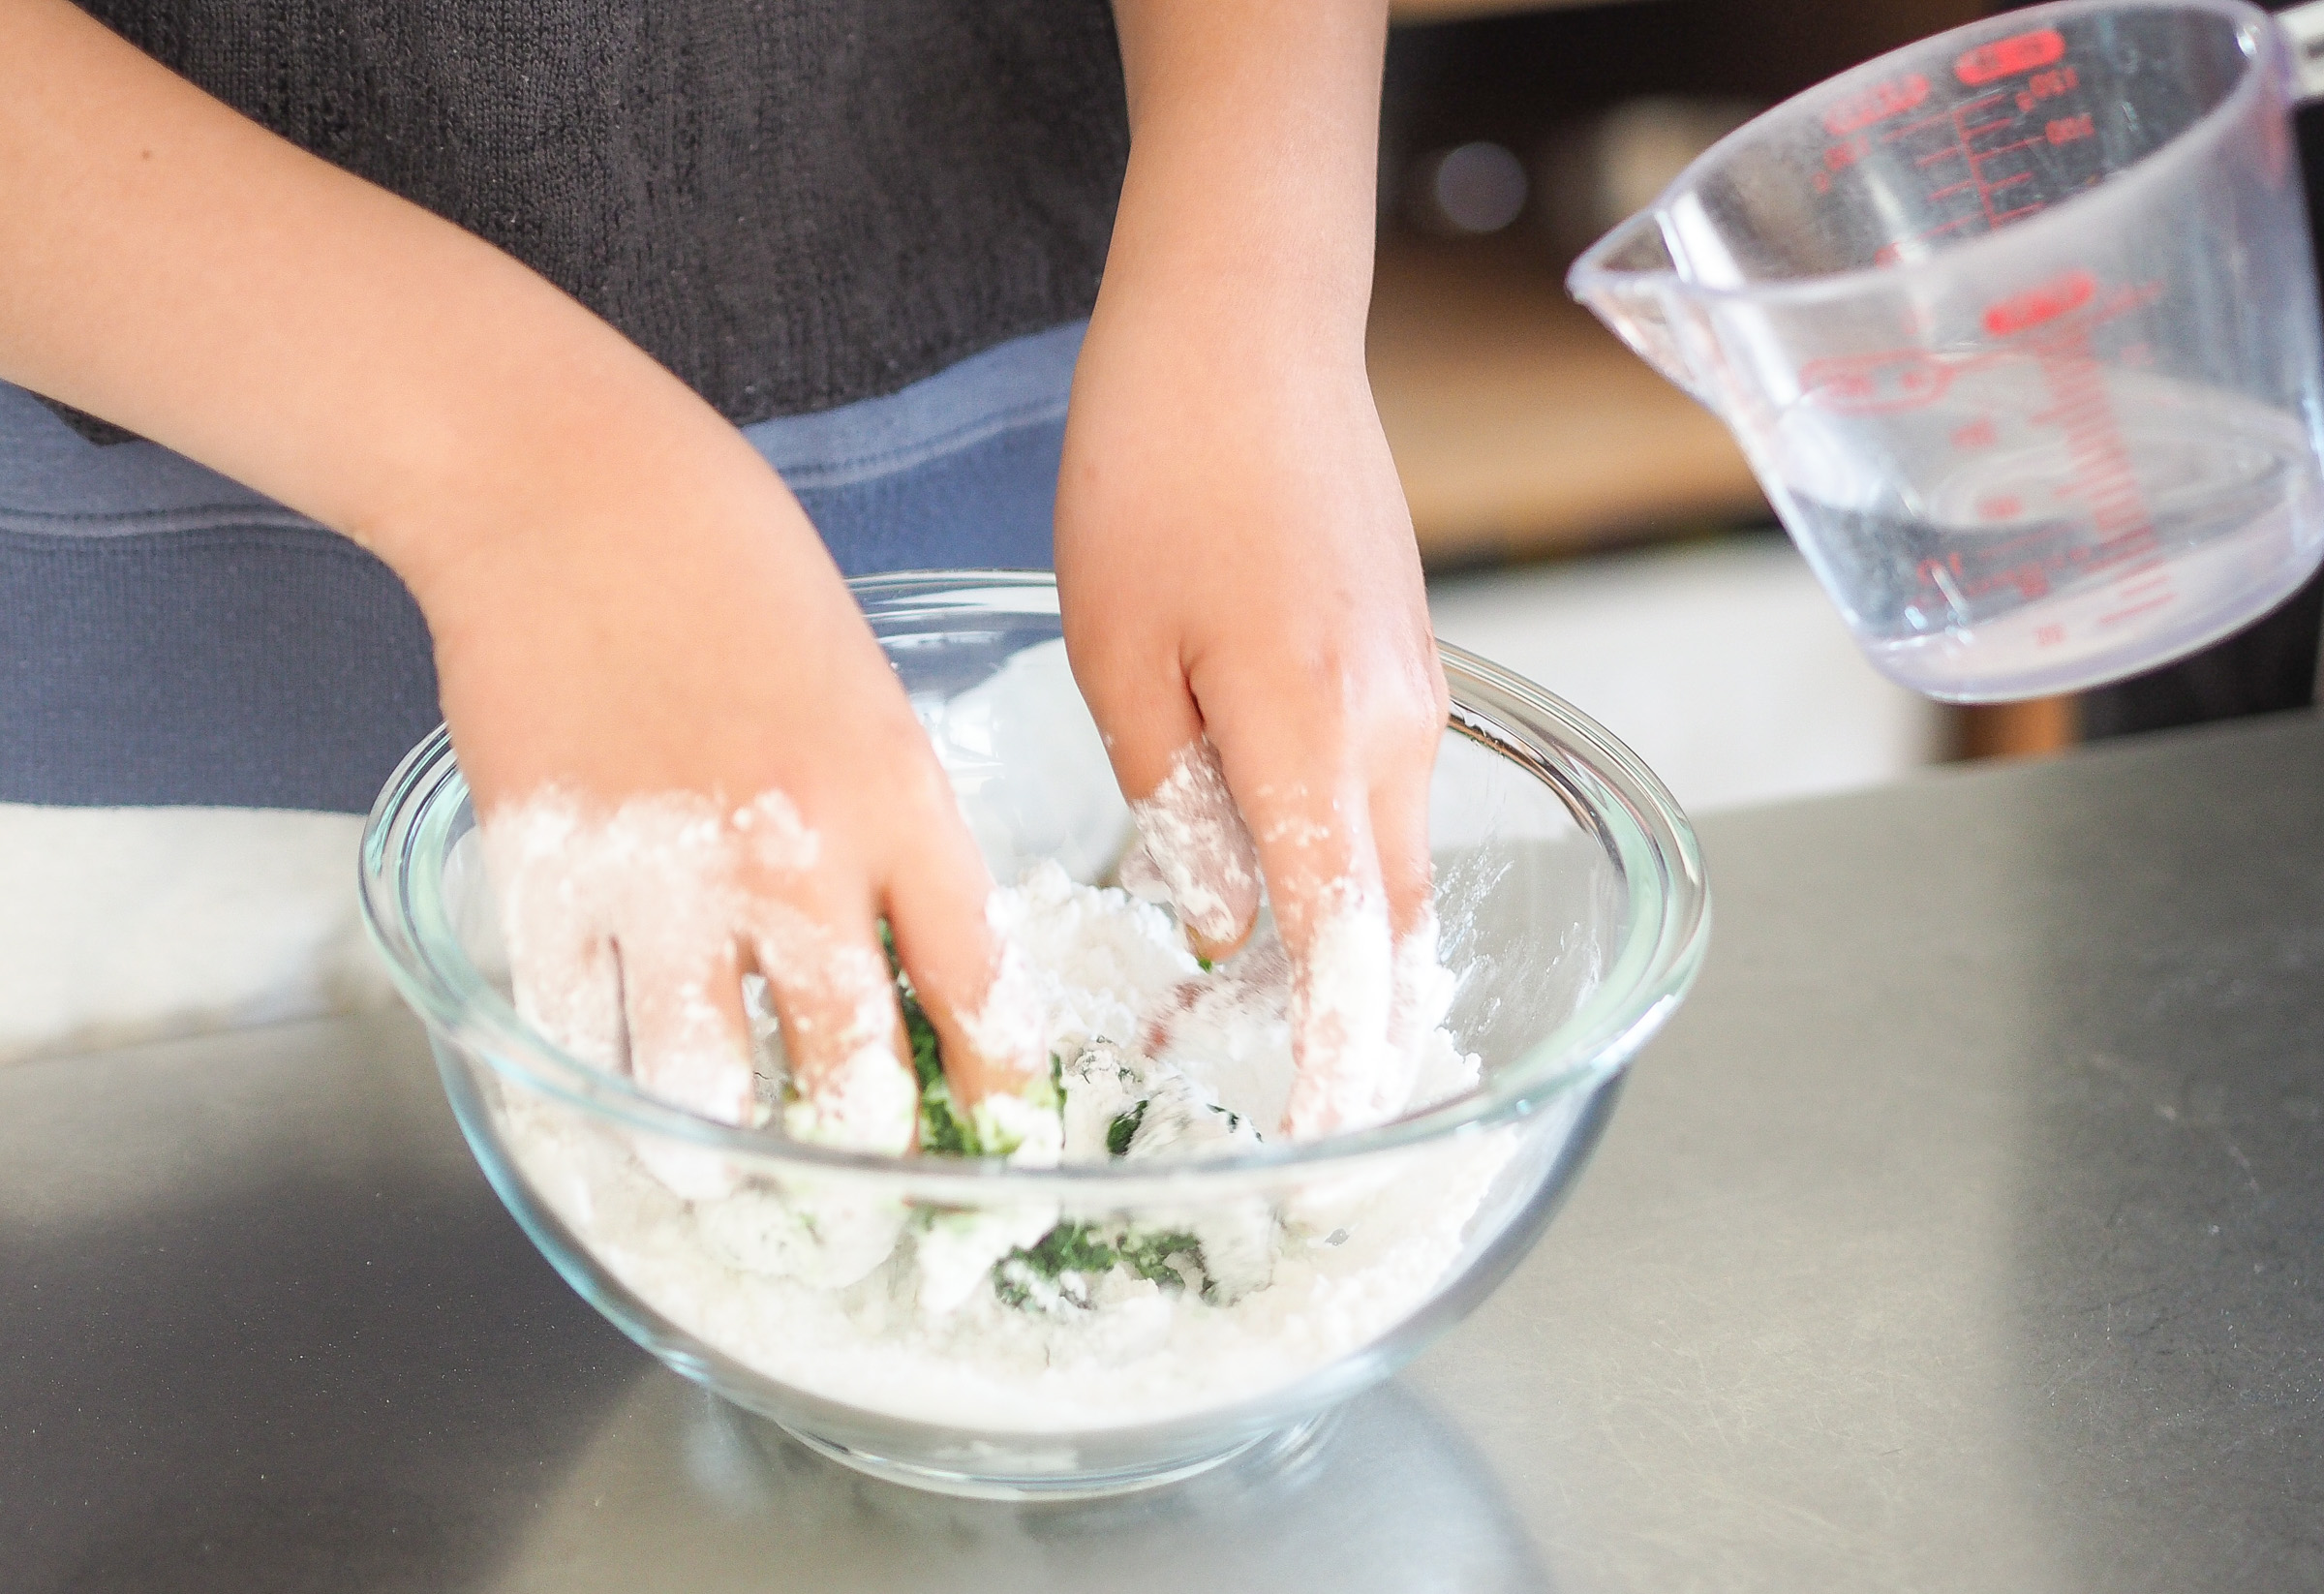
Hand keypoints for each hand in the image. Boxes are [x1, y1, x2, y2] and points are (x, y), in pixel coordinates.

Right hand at [424, 421, 1041, 1163]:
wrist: (572, 490)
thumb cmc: (737, 571)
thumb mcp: (867, 694)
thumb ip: (890, 830)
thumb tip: (898, 961)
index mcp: (897, 801)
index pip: (975, 990)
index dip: (995, 1084)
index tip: (1001, 1129)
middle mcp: (794, 858)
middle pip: (853, 1072)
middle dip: (870, 1147)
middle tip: (869, 1178)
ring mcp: (666, 877)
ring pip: (711, 1086)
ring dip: (729, 1145)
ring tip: (737, 1171)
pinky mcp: (551, 877)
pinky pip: (588, 1036)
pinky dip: (611, 1079)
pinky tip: (629, 1091)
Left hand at [1055, 297, 1448, 1137]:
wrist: (1246, 324)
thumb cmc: (1154, 470)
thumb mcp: (1119, 653)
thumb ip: (1178, 804)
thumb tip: (1229, 921)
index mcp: (1315, 734)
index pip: (1344, 943)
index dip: (1333, 1054)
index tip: (1319, 1139)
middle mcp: (1397, 727)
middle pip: (1390, 918)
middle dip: (1350, 1022)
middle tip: (1287, 1098)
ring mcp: (1417, 687)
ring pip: (1389, 856)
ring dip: (1340, 939)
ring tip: (1258, 1003)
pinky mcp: (1406, 654)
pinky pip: (1383, 792)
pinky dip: (1342, 856)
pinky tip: (1278, 869)